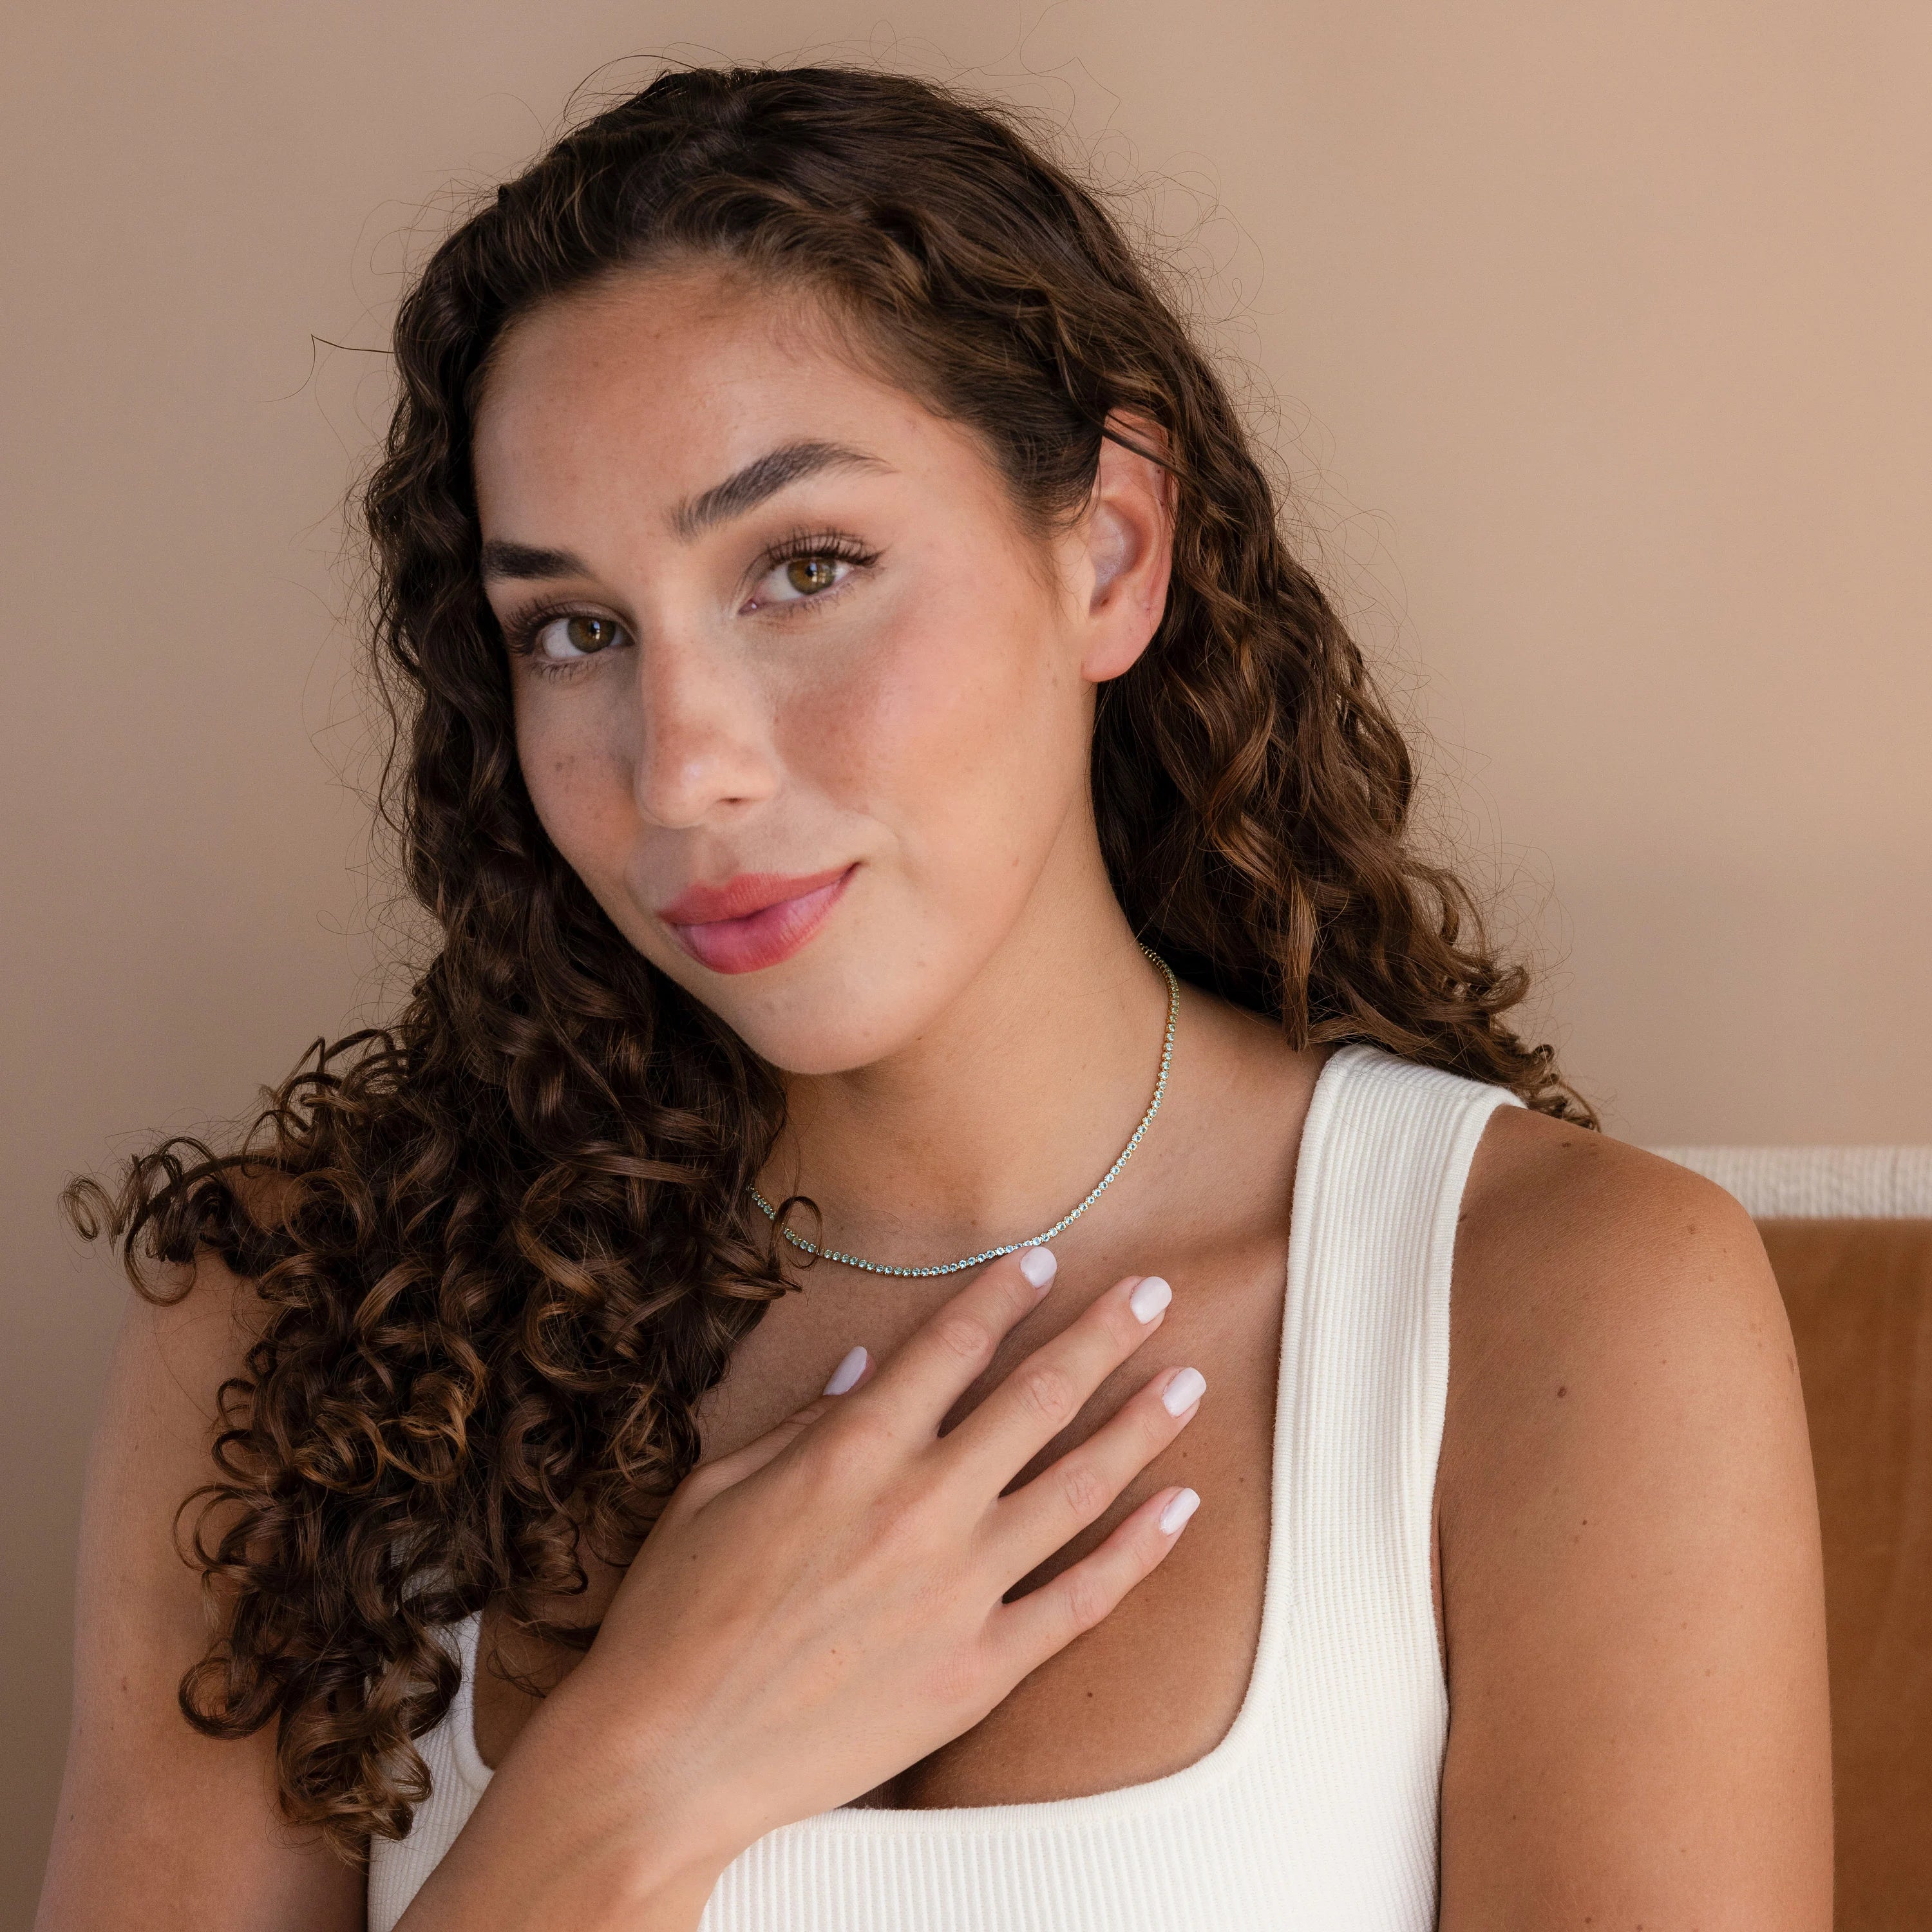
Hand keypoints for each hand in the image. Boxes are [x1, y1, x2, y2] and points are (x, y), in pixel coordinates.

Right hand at [567, 1247, 1203, 1859]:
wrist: (667, 1759)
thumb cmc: (674, 1616)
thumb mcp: (716, 1488)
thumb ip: (803, 1421)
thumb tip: (869, 1365)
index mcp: (852, 1451)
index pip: (952, 1347)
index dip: (1006, 1294)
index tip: (1046, 1259)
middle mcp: (920, 1507)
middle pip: (1037, 1397)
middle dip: (1103, 1335)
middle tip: (1153, 1292)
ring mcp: (958, 1591)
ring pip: (1079, 1487)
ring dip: (1141, 1424)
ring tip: (1189, 1381)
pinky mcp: (979, 1671)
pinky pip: (1081, 1600)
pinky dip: (1140, 1551)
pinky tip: (1181, 1508)